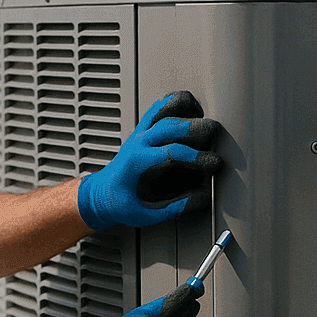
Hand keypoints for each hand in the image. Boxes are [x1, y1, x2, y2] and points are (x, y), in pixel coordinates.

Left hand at [77, 91, 222, 230]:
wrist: (100, 194)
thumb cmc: (119, 203)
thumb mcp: (143, 215)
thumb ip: (172, 209)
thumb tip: (200, 199)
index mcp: (136, 163)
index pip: (170, 152)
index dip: (195, 156)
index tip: (213, 163)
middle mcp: (137, 144)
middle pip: (167, 125)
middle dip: (194, 126)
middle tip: (215, 131)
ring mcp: (139, 134)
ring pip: (160, 110)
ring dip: (183, 107)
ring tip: (203, 111)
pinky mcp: (142, 130)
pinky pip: (156, 108)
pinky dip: (172, 101)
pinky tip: (188, 103)